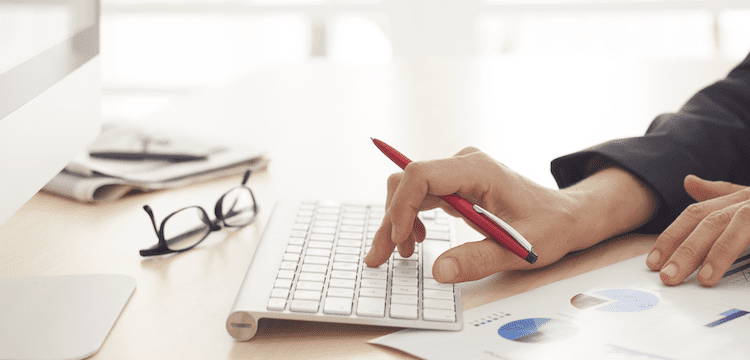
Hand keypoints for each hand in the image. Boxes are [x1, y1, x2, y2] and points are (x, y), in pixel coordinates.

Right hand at [363, 147, 655, 282]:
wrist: (565, 216)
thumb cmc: (548, 228)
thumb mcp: (516, 250)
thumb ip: (477, 260)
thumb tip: (438, 272)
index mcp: (478, 171)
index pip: (422, 175)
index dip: (401, 205)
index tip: (396, 240)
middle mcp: (463, 165)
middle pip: (408, 182)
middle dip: (390, 219)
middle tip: (380, 257)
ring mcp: (458, 172)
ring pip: (409, 189)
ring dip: (397, 220)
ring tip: (402, 254)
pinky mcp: (456, 184)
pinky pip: (421, 195)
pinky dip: (410, 218)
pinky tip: (417, 240)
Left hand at [646, 175, 749, 285]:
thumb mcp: (747, 200)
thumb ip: (718, 193)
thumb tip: (688, 180)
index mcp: (736, 197)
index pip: (695, 214)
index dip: (672, 236)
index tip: (653, 262)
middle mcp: (747, 201)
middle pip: (711, 222)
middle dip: (687, 250)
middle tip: (669, 276)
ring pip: (737, 228)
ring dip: (719, 254)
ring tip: (704, 279)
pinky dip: (738, 253)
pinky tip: (730, 272)